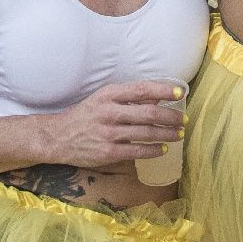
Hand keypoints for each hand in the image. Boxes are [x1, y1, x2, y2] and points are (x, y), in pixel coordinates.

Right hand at [39, 80, 185, 169]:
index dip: (164, 90)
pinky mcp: (108, 152)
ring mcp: (108, 133)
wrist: (58, 137)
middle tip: (184, 120)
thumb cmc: (85, 115)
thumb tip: (157, 98)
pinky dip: (153, 150)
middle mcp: (109, 112)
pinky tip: (162, 149)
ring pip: (146, 132)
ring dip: (166, 134)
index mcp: (108, 94)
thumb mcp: (103, 100)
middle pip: (149, 113)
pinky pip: (137, 151)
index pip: (142, 89)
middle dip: (171, 117)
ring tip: (178, 134)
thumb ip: (128, 99)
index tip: (180, 92)